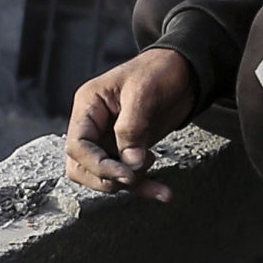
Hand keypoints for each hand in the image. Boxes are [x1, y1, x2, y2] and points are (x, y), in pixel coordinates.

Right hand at [62, 46, 200, 202]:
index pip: (77, 146)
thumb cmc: (159, 71)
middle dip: (107, 178)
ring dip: (128, 184)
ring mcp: (108, 139)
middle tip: (134, 177)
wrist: (185, 70)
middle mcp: (93, 125)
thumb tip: (130, 164)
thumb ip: (132, 128)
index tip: (125, 175)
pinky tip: (162, 191)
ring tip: (152, 171)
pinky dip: (143, 186)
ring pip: (103, 176)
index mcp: (88, 106)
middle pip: (82, 166)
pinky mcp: (127, 149)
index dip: (97, 165)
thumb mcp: (143, 93)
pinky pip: (127, 175)